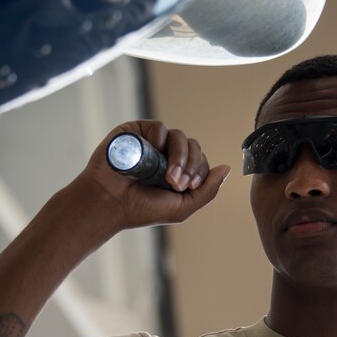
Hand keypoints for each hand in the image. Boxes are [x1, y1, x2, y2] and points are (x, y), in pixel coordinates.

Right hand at [78, 120, 230, 228]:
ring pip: (180, 137)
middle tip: (177, 184)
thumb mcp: (182, 207)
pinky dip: (159, 140)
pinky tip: (151, 154)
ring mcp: (152, 142)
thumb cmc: (141, 209)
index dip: (200, 172)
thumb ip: (207, 190)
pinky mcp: (137, 131)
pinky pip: (159, 127)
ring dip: (180, 156)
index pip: (201, 162)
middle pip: (194, 147)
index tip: (186, 187)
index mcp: (178, 172)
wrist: (109, 203)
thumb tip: (227, 168)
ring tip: (168, 175)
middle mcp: (166, 156)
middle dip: (191, 166)